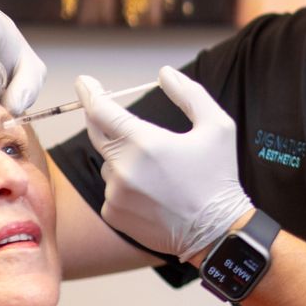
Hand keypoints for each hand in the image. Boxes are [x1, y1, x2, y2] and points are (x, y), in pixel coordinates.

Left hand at [77, 67, 252, 263]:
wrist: (218, 232)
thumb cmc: (219, 178)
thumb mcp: (218, 127)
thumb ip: (190, 95)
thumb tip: (164, 74)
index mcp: (145, 143)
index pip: (101, 110)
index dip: (90, 93)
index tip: (86, 83)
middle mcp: (124, 168)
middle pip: (97, 133)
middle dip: (104, 121)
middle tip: (122, 120)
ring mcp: (116, 194)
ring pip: (108, 164)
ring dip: (122, 159)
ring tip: (157, 173)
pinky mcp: (114, 214)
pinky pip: (110, 190)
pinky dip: (124, 186)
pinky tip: (152, 194)